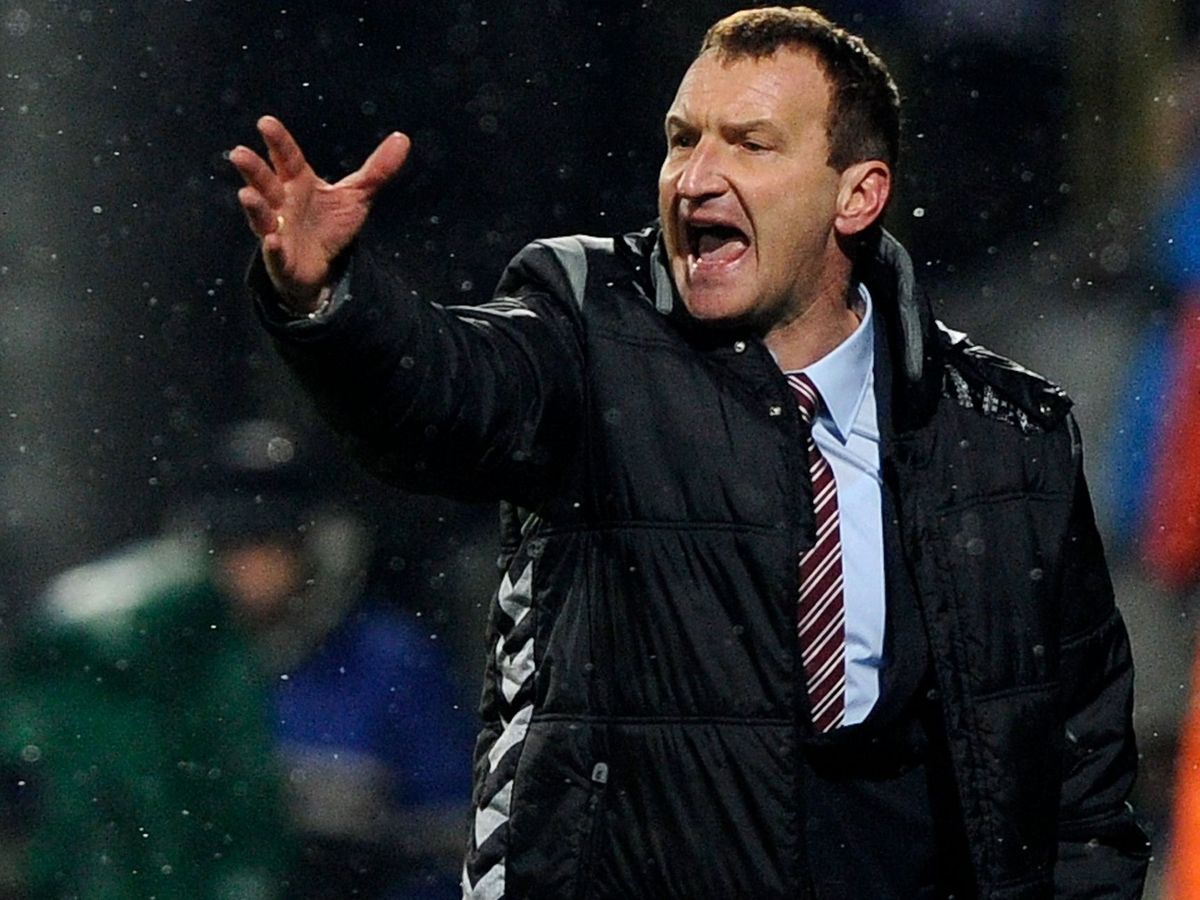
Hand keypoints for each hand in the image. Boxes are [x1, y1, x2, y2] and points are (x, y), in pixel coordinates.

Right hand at [230, 116, 409, 311]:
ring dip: (254, 206)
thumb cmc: (329, 224)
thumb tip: (403, 138)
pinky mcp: (281, 258)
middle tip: (239, 152)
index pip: (287, 158)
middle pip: (265, 182)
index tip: (265, 123)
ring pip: (261, 216)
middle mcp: (282, 202)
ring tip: (246, 194)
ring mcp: (277, 229)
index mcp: (298, 182)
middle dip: (253, 169)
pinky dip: (273, 247)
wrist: (322, 266)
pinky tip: (272, 241)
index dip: (278, 142)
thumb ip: (377, 170)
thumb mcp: (356, 196)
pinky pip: (275, 252)